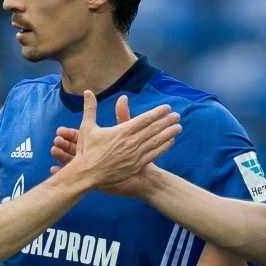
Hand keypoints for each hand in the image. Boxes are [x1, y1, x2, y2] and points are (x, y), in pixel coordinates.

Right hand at [53, 93, 177, 192]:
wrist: (86, 174)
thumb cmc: (86, 150)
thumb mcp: (87, 127)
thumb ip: (90, 108)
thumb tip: (87, 91)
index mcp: (122, 131)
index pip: (144, 119)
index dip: (157, 112)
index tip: (167, 108)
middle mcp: (131, 142)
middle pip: (153, 129)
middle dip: (167, 121)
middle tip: (177, 115)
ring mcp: (135, 155)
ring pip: (156, 141)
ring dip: (169, 133)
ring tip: (178, 127)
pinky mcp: (136, 166)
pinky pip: (154, 155)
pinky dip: (163, 147)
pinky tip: (170, 142)